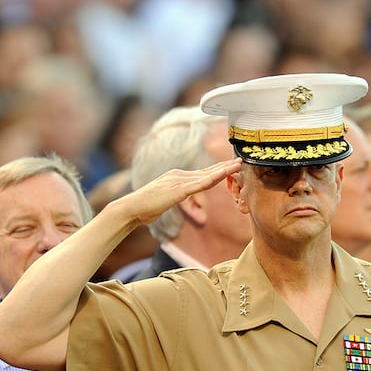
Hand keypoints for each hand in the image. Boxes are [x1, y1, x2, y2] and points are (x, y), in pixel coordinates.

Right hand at [120, 158, 241, 225]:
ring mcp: (178, 181)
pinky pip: (200, 184)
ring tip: (238, 165)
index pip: (202, 174)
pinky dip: (214, 178)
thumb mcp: (164, 201)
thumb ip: (174, 196)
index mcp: (176, 177)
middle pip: (207, 171)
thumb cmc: (144, 208)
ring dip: (224, 170)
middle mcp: (179, 175)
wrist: (130, 209)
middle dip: (224, 166)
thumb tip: (177, 197)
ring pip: (207, 175)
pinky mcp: (178, 190)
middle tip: (240, 161)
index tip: (231, 167)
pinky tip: (225, 174)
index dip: (218, 170)